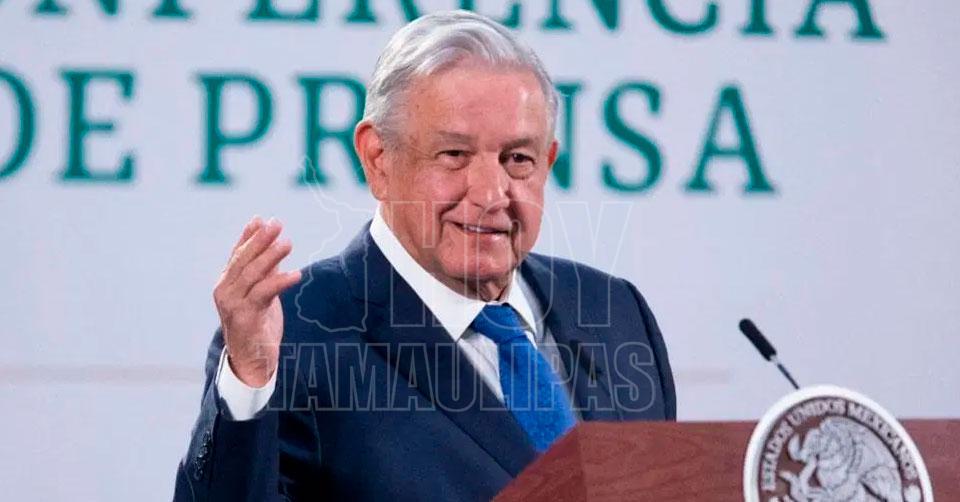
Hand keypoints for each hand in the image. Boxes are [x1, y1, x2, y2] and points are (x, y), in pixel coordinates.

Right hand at [213, 217, 301, 386]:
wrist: (250, 361)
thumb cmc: (257, 325)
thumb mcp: (261, 294)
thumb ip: (265, 272)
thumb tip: (275, 245)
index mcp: (226, 283)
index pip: (236, 254)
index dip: (248, 236)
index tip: (261, 219)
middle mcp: (225, 291)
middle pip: (243, 260)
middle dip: (260, 240)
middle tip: (277, 224)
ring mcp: (232, 305)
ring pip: (252, 274)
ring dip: (271, 256)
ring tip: (288, 243)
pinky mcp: (245, 318)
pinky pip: (263, 294)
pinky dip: (279, 281)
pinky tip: (296, 273)